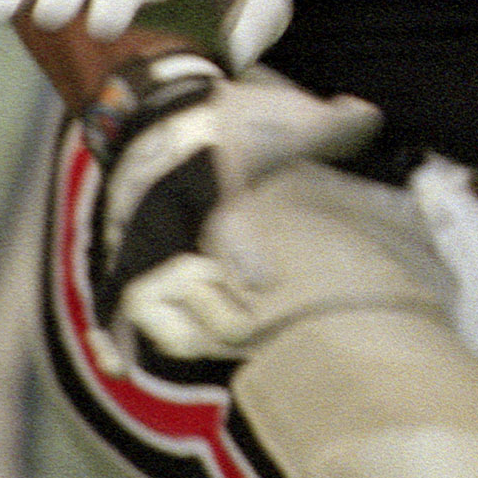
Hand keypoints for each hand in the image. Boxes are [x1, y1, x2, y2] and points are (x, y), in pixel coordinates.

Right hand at [73, 52, 378, 357]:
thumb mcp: (281, 116)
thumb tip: (370, 116)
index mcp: (207, 175)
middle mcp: (164, 210)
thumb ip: (330, 125)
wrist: (157, 108)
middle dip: (216, 309)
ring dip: (178, 328)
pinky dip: (111, 336)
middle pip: (175, 274)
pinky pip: (106, 301)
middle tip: (256, 331)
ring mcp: (135, 236)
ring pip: (141, 299)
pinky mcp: (117, 255)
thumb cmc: (235, 119)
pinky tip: (119, 369)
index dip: (239, 252)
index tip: (263, 284)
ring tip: (215, 351)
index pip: (220, 217)